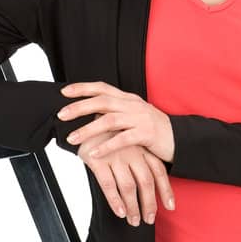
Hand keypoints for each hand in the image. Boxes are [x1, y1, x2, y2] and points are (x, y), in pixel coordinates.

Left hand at [56, 80, 174, 163]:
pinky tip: (94, 153)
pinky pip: (123, 140)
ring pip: (109, 120)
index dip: (83, 88)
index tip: (64, 92)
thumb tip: (90, 112)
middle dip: (79, 107)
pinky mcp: (146, 134)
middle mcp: (133, 105)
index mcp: (128, 99)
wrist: (179, 139)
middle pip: (102, 102)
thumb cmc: (151, 130)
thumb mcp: (133, 116)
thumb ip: (114, 112)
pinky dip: (107, 146)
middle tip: (61, 115)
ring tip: (72, 138)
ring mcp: (140, 118)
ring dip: (88, 129)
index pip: (102, 88)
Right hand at [76, 129, 175, 225]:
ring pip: (129, 186)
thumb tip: (146, 187)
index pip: (158, 171)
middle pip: (146, 182)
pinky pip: (108, 184)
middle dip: (149, 204)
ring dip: (133, 207)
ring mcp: (115, 156)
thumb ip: (138, 161)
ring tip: (133, 220)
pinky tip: (119, 212)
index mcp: (141, 148)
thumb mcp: (128, 143)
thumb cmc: (107, 135)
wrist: (83, 120)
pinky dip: (115, 200)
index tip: (170, 207)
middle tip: (148, 219)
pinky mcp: (98, 160)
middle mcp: (131, 152)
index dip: (165, 190)